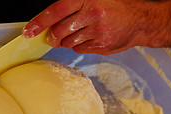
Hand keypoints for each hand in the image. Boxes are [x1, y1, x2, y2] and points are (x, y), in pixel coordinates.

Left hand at [23, 0, 170, 54]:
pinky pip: (80, 49)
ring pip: (68, 43)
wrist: (141, 20)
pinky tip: (90, 38)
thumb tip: (49, 21)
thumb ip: (73, 7)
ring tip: (80, 32)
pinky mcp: (101, 45)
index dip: (39, 22)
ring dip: (67, 40)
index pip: (56, 11)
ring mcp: (97, 32)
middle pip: (59, 31)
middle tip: (53, 37)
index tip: (28, 31)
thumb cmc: (115, 7)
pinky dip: (79, 46)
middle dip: (52, 37)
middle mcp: (91, 14)